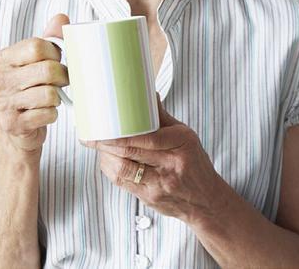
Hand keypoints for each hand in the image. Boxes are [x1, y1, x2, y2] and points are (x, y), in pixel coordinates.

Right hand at [0, 14, 69, 151]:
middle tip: (62, 82)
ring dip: (58, 97)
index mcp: (4, 59)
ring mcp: (4, 103)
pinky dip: (53, 114)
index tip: (57, 60)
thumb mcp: (37, 62)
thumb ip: (48, 39)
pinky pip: (47, 114)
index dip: (56, 53)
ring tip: (52, 98)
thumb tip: (61, 17)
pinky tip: (45, 113)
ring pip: (49, 94)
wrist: (19, 130)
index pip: (38, 46)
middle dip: (63, 77)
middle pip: (47, 70)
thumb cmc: (31, 90)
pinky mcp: (13, 124)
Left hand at [84, 97, 226, 221]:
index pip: (147, 137)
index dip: (121, 135)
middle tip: (92, 137)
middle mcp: (172, 164)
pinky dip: (112, 171)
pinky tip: (109, 163)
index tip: (104, 128)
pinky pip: (124, 183)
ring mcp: (161, 183)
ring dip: (106, 158)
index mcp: (182, 143)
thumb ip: (164, 120)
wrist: (206, 200)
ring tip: (99, 149)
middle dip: (107, 144)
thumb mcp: (186, 138)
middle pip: (131, 153)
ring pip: (124, 170)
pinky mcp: (150, 198)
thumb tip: (148, 96)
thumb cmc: (195, 165)